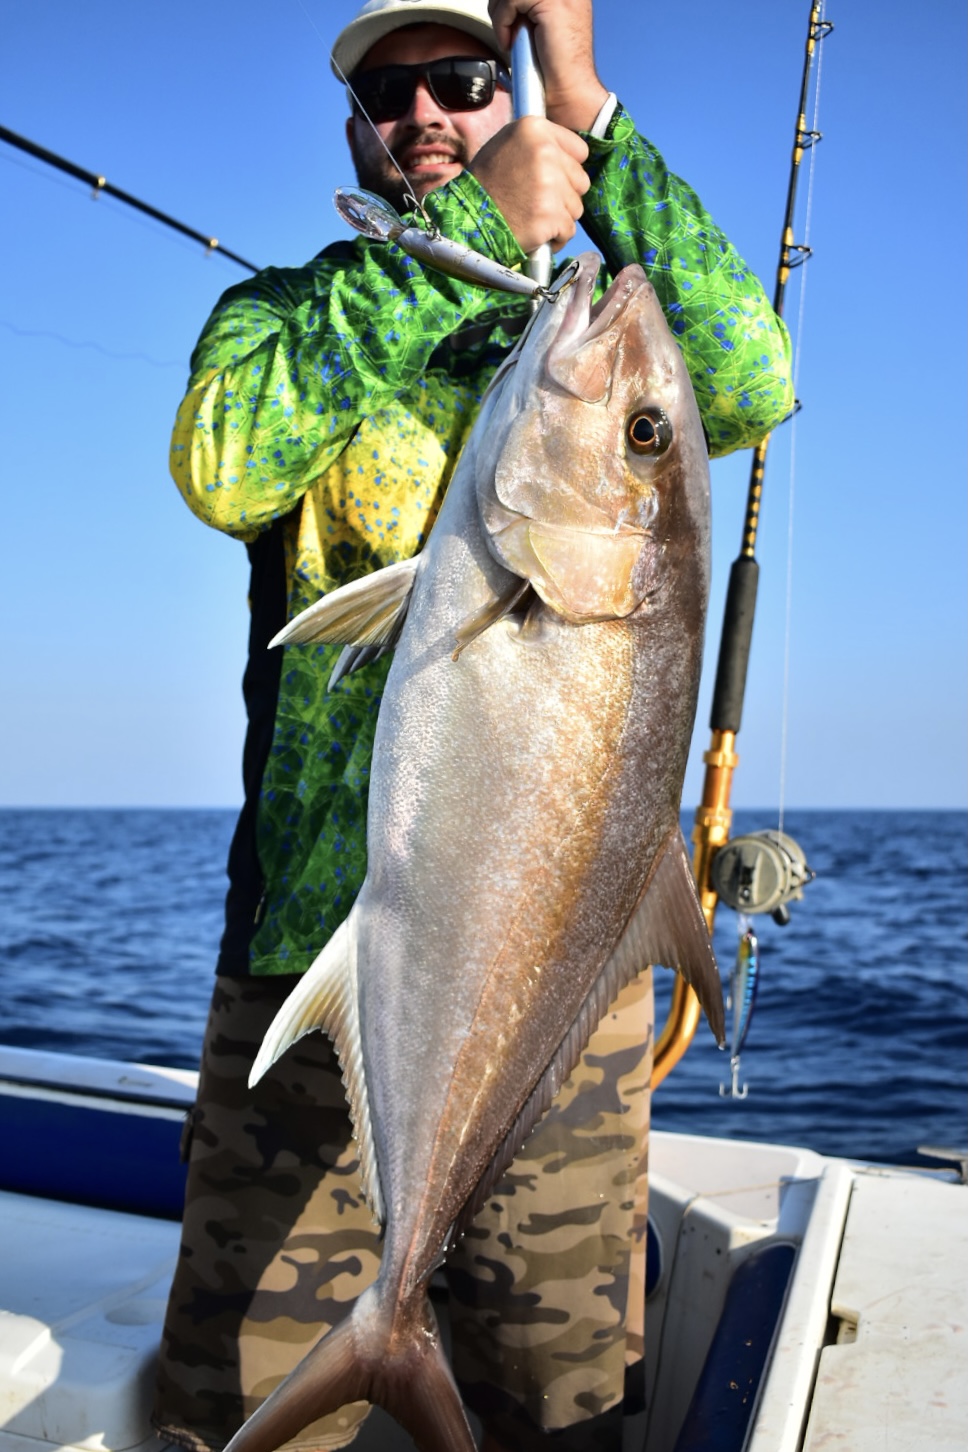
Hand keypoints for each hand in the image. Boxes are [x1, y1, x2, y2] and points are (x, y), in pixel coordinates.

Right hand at [469, 116, 589, 253]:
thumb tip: (567, 153)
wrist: (466, 220)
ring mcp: (550, 185)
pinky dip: (555, 238)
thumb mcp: (506, 145)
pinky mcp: (552, 215)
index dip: (566, 168)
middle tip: (536, 201)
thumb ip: (537, 144)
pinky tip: (535, 233)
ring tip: (532, 217)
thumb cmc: (485, 186)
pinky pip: (568, 230)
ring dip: (559, 217)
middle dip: (564, 195)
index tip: (546, 179)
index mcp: (534, 128)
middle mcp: (545, 152)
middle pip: (581, 180)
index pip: (579, 150)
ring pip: (576, 207)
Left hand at [489, 0, 609, 132]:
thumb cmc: (555, 67)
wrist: (570, 90)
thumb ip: (527, 8)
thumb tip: (501, 1)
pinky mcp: (552, 3)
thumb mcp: (539, 24)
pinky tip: (511, 43)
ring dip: (500, 16)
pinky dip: (502, 24)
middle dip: (501, 6)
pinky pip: (510, 1)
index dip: (509, 3)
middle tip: (507, 33)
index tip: (509, 25)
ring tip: (511, 40)